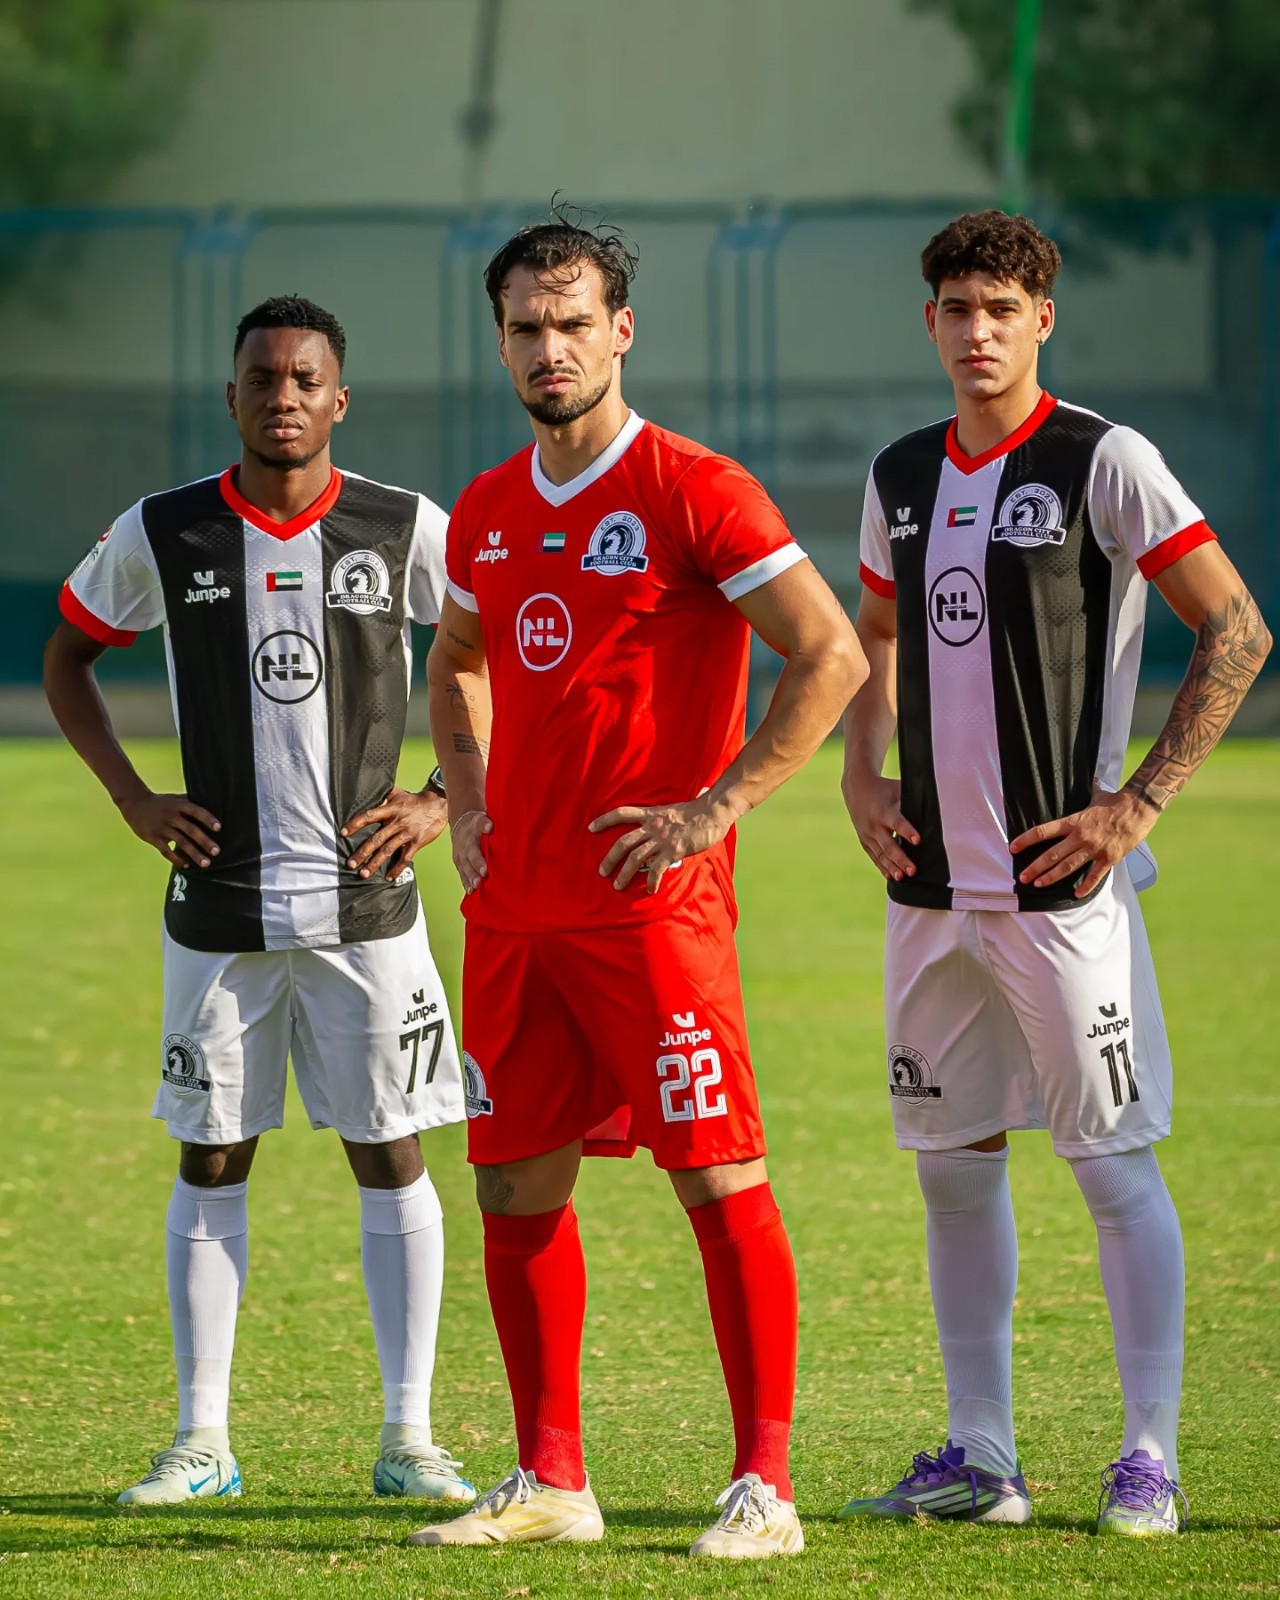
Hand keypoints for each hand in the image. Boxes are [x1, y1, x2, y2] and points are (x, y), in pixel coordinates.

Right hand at [118, 791, 221, 869]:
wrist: (135, 804)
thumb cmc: (162, 803)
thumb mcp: (176, 799)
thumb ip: (191, 804)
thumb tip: (215, 806)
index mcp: (179, 805)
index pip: (196, 811)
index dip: (207, 819)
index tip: (219, 828)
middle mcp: (171, 816)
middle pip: (190, 829)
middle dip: (204, 841)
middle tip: (216, 852)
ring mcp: (162, 827)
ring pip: (180, 842)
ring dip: (194, 854)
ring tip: (206, 863)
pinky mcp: (153, 837)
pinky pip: (166, 851)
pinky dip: (176, 859)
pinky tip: (186, 866)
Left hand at [342, 787, 446, 880]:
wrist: (437, 805)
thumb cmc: (414, 800)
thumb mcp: (397, 793)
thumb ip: (382, 796)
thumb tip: (366, 794)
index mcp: (390, 810)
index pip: (369, 816)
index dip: (355, 823)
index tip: (343, 833)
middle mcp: (397, 822)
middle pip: (377, 839)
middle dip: (362, 853)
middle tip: (350, 864)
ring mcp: (407, 834)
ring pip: (388, 850)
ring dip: (375, 863)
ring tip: (364, 874)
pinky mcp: (417, 842)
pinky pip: (405, 857)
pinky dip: (397, 868)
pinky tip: (388, 877)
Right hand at [449, 809, 492, 893]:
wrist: (462, 826)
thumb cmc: (476, 824)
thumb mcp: (480, 818)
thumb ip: (484, 822)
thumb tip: (490, 826)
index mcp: (470, 834)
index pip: (474, 844)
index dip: (479, 854)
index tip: (485, 865)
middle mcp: (463, 847)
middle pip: (469, 858)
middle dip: (475, 868)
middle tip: (483, 875)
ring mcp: (460, 857)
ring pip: (465, 869)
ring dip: (470, 878)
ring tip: (475, 887)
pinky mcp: (459, 865)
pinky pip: (462, 875)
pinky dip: (466, 883)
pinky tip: (471, 891)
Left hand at [589, 795, 735, 893]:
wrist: (714, 811)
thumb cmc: (699, 809)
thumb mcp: (674, 809)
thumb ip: (665, 816)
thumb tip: (663, 818)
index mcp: (651, 814)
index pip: (622, 813)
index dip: (605, 820)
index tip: (591, 828)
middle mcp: (653, 826)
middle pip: (623, 842)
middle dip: (610, 858)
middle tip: (602, 871)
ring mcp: (662, 839)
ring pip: (635, 858)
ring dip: (624, 873)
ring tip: (617, 885)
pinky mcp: (674, 850)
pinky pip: (657, 868)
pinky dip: (651, 880)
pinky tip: (650, 890)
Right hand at [842, 772, 918, 882]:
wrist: (857, 788)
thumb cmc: (885, 788)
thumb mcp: (898, 788)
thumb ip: (914, 800)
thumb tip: (938, 808)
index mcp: (884, 810)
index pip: (897, 822)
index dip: (907, 831)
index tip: (918, 840)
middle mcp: (874, 825)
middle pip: (888, 845)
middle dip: (901, 858)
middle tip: (913, 871)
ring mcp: (868, 835)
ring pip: (881, 854)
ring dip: (892, 867)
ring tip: (903, 878)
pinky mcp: (865, 842)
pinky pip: (875, 857)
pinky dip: (883, 867)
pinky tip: (892, 877)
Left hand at [1009, 788, 1158, 896]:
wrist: (1139, 808)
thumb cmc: (1116, 801)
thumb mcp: (1095, 795)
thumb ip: (1087, 791)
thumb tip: (1088, 778)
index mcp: (1073, 821)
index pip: (1043, 831)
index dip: (1026, 840)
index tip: (1013, 848)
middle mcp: (1080, 836)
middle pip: (1052, 854)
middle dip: (1035, 867)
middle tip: (1022, 877)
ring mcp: (1094, 848)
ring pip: (1068, 866)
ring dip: (1052, 877)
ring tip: (1038, 885)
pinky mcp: (1109, 858)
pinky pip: (1095, 875)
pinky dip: (1086, 886)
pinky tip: (1076, 894)